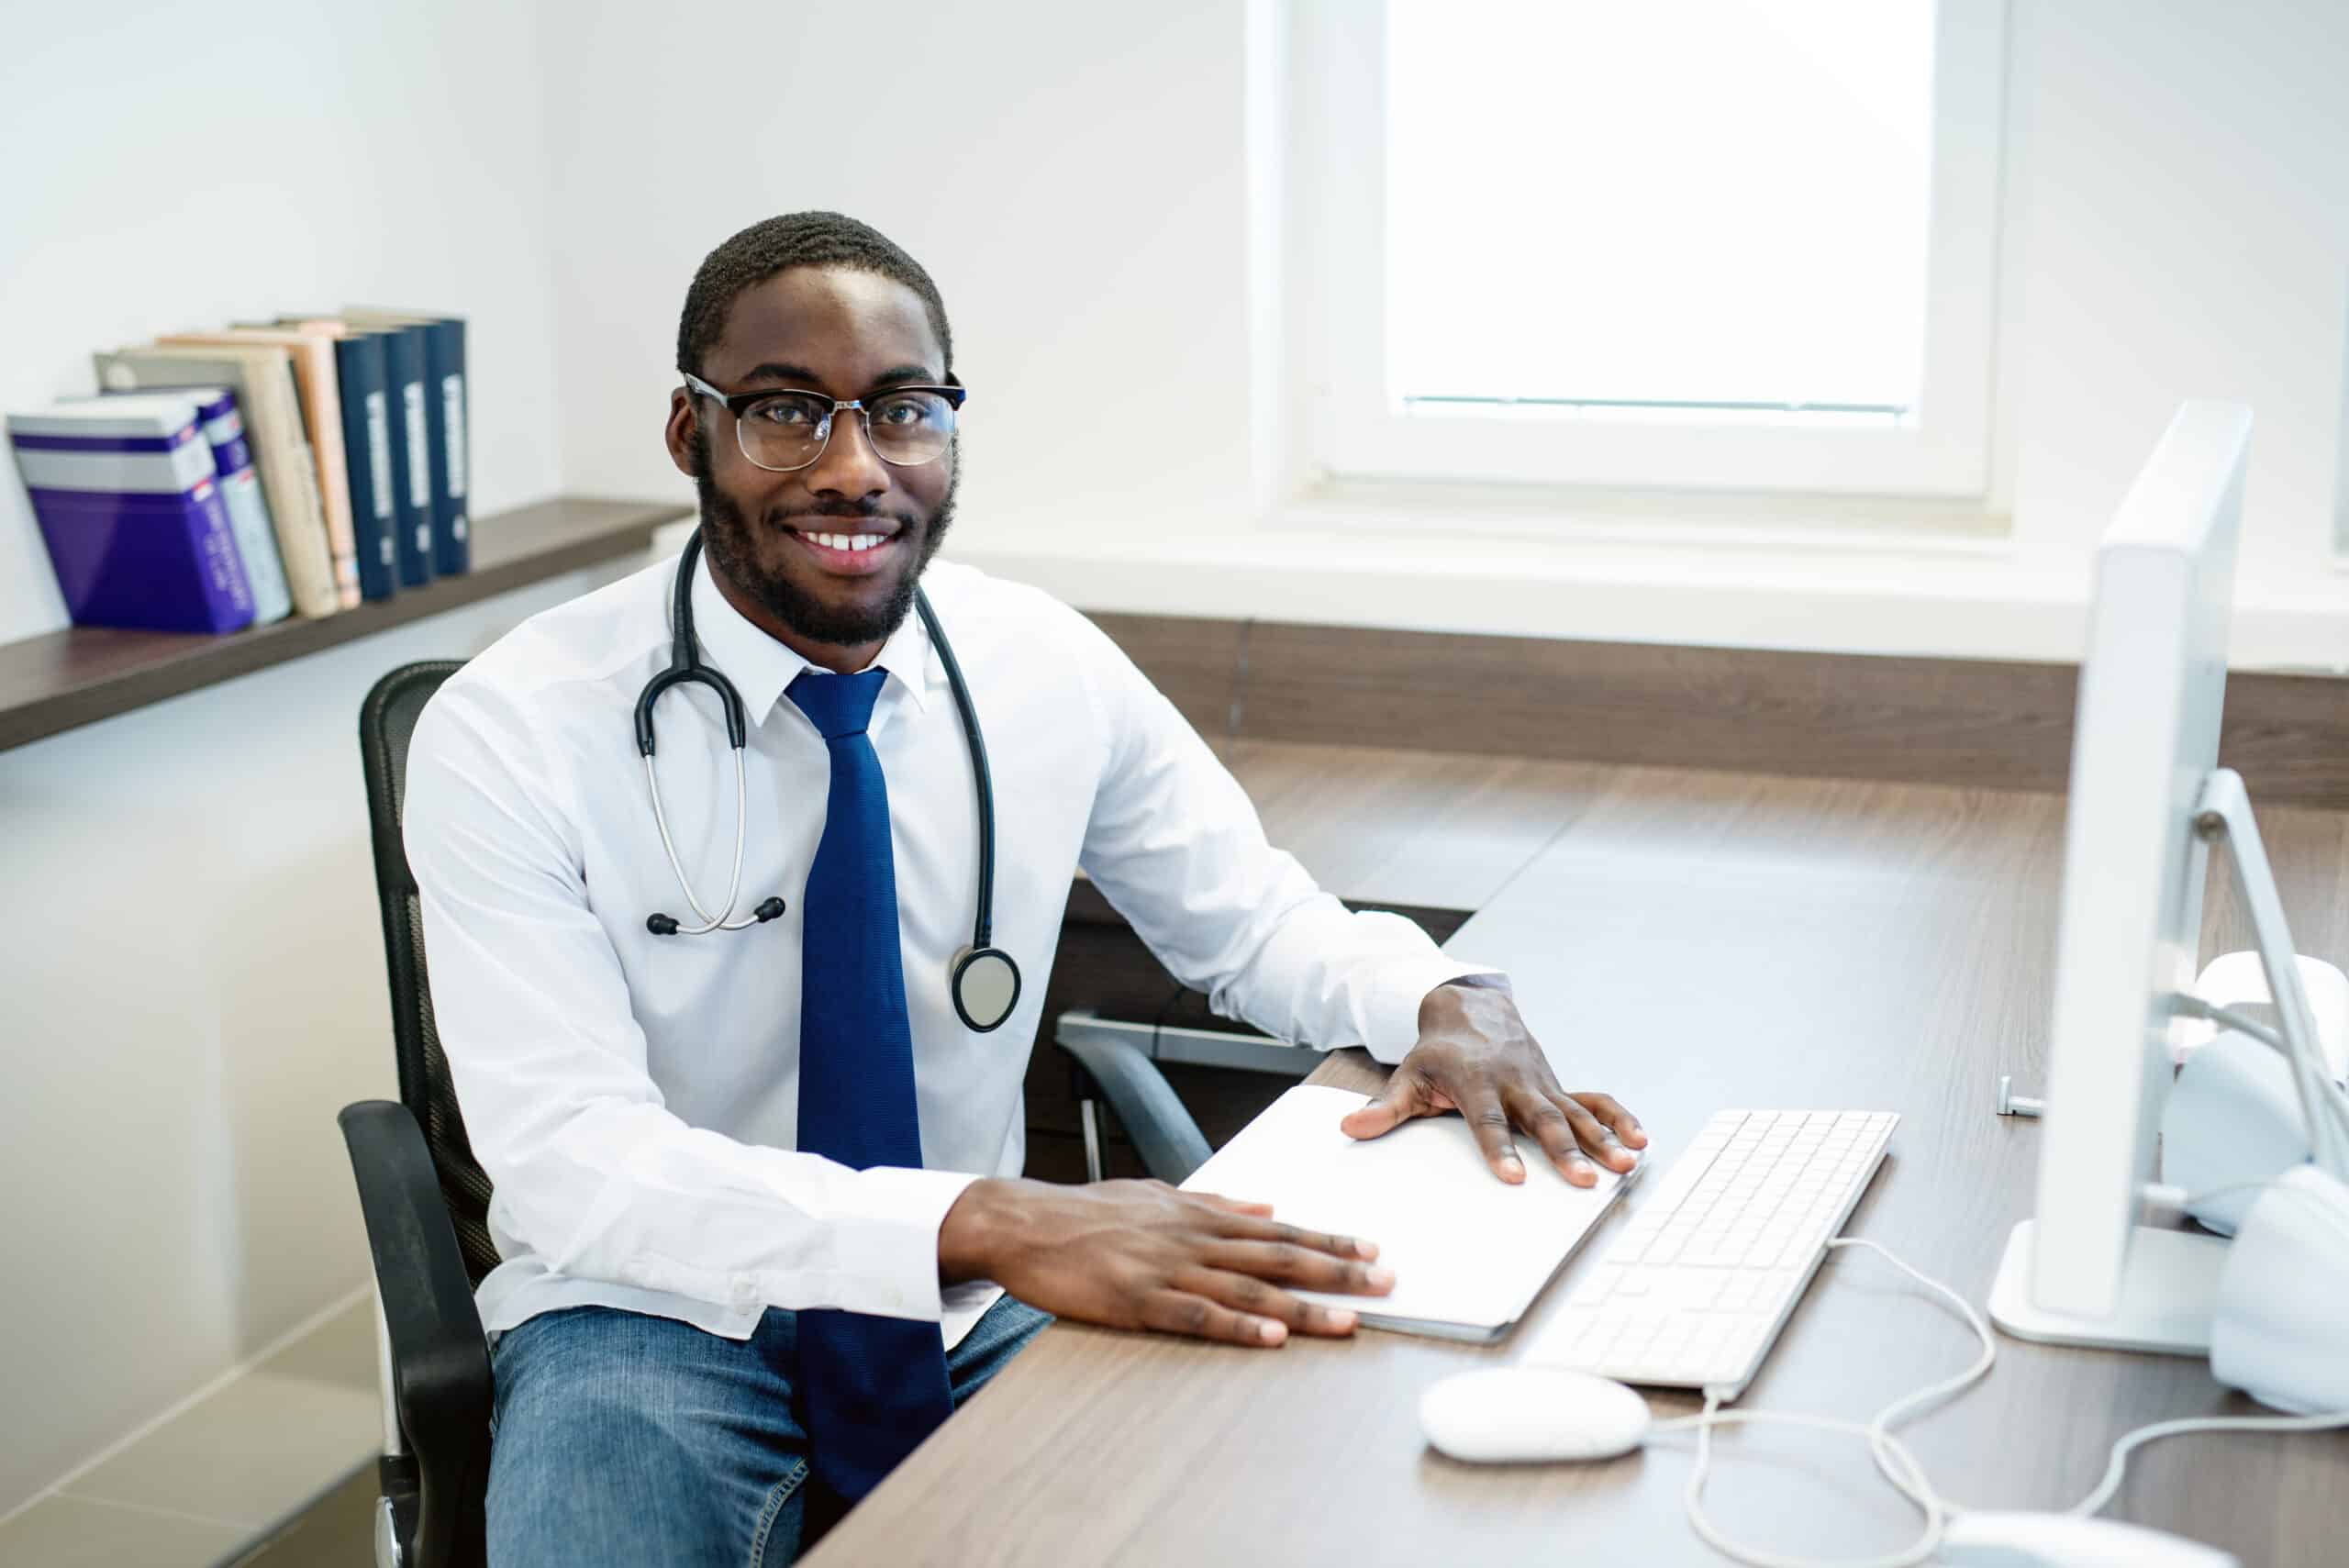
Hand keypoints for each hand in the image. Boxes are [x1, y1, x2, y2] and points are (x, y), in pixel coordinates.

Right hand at [938, 1176, 1394, 1346]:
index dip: (1328, 1241)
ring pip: (1250, 1287)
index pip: (1279, 1229)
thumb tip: (1265, 1204)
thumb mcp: (1157, 1194)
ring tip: (1349, 1319)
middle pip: (1279, 1255)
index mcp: (1199, 1215)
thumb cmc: (1088, 1212)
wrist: (1026, 1223)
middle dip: (1337, 1271)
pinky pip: (1198, 1315)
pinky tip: (1271, 1335)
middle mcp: (1193, 1237)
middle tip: (1386, 1282)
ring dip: (1304, 1305)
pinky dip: (1238, 1324)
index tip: (1371, 1250)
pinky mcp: (1139, 1299)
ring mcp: (1167, 1268)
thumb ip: (1214, 1202)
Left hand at [1339, 982, 1646, 1185]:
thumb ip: (1386, 1107)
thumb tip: (1351, 1127)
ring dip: (1601, 1139)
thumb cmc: (1438, 1052)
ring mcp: (1542, 1082)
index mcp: (1476, 1081)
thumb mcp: (1407, 1075)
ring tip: (1624, 1166)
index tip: (1512, 1178)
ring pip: (1575, 1112)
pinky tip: (1639, 1141)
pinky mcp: (1558, 1085)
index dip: (1499, 1148)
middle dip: (1564, 1150)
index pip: (1488, 1120)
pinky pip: (1593, 1100)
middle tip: (1583, 1180)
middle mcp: (1515, 1081)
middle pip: (1542, 1119)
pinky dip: (1617, 1118)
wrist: (1472, 1009)